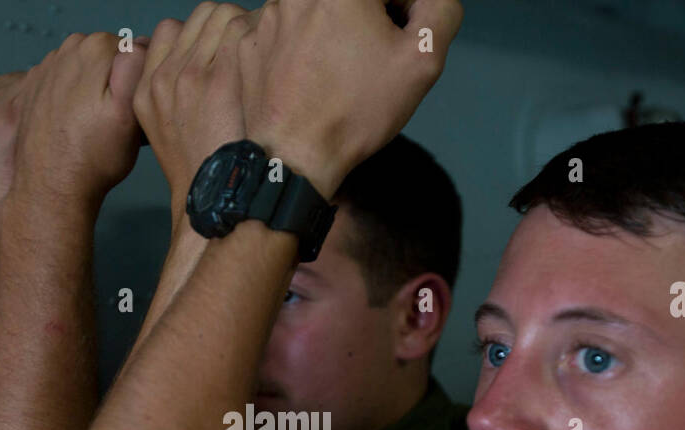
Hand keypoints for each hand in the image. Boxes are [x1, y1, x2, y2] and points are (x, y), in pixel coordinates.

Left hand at [12, 32, 149, 206]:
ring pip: (85, 73)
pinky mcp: (34, 87)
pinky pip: (63, 86)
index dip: (137, 81)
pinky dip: (71, 101)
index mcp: (94, 50)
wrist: (52, 186)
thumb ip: (136, 67)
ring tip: (94, 126)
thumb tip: (137, 45)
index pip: (132, 51)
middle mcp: (66, 51)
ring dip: (92, 93)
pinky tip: (75, 126)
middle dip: (113, 84)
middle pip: (107, 59)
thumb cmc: (93, 157)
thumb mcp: (130, 112)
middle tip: (114, 120)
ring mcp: (46, 69)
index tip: (133, 108)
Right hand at [134, 3, 254, 221]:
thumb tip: (201, 62)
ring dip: (250, 27)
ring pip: (224, 15)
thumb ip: (176, 90)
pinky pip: (245, 29)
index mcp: (147, 87)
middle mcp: (165, 76)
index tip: (224, 52)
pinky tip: (279, 62)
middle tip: (253, 51)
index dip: (203, 33)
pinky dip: (267, 38)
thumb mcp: (168, 131)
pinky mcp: (221, 79)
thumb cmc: (206, 172)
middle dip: (229, 25)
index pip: (173, 28)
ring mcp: (191, 76)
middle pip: (201, 15)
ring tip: (268, 55)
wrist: (218, 204)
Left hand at [236, 0, 462, 196]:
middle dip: (364, 21)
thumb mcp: (423, 60)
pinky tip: (306, 77)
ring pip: (313, 11)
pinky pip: (275, 30)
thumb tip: (428, 0)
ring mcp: (265, 15)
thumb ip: (439, 12)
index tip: (394, 38)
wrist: (294, 159)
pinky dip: (295, 47)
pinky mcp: (245, 41)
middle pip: (348, 0)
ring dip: (329, 33)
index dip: (399, 13)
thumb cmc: (354, 113)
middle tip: (365, 61)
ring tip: (334, 76)